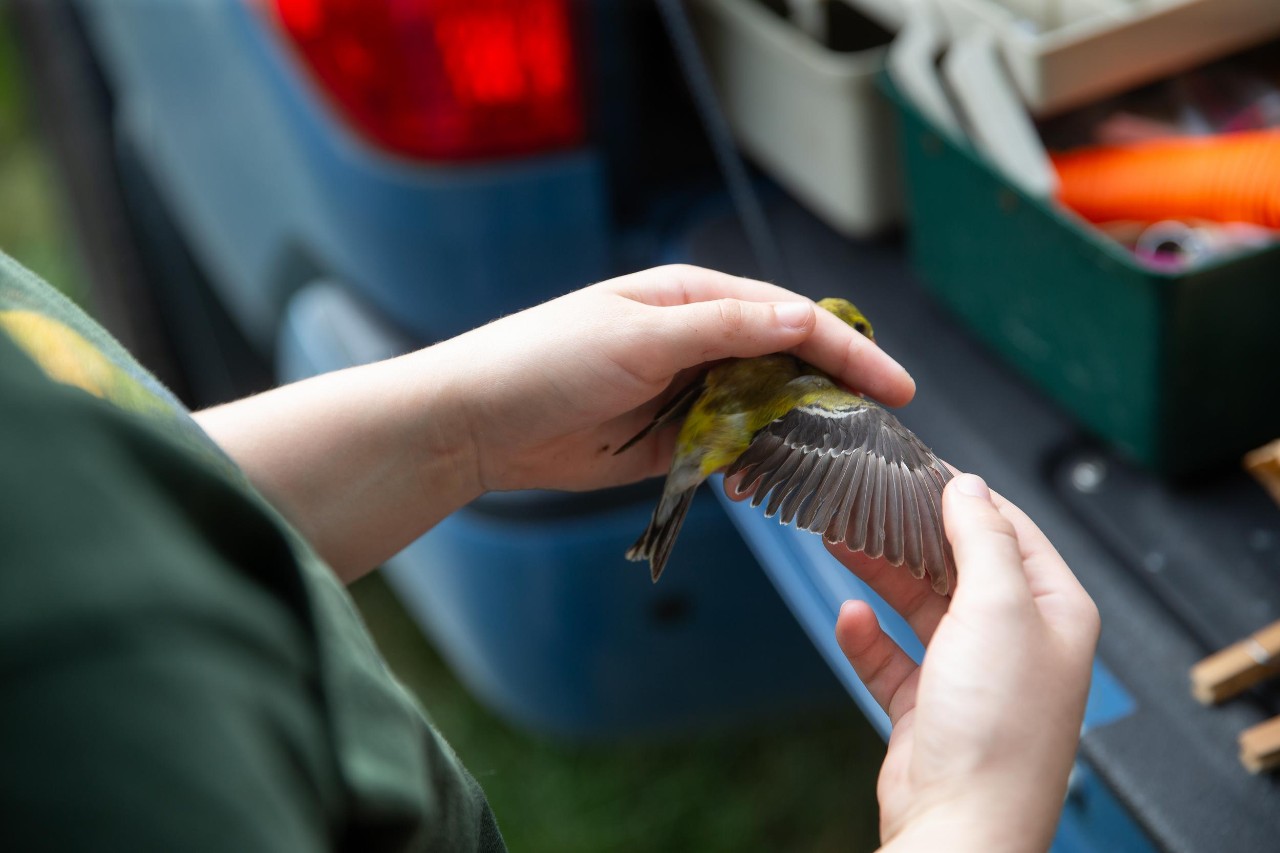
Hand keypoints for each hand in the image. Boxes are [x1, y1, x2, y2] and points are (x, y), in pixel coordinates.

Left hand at [433, 264, 914, 493]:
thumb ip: (724, 329)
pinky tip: (765, 482)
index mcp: (692, 298)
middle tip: (883, 429)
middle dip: (832, 394)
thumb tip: (804, 321)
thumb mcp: (639, 335)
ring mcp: (684, 393)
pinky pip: (727, 450)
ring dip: (794, 434)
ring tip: (835, 462)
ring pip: (762, 411)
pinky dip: (751, 465)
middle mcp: (696, 341)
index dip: (846, 349)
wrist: (478, 422)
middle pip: (785, 364)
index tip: (895, 385)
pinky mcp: (668, 441)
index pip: (788, 318)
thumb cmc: (546, 360)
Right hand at [830, 474, 1098, 852]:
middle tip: (869, 501)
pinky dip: (867, 636)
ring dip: (882, 575)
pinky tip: (849, 618)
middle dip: (912, 534)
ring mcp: (971, 675)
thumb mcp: (998, 608)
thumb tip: (969, 486)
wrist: (961, 825)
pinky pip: (892, 657)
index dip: (966, 497)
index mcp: (1054, 612)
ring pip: (920, 606)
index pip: (1011, 531)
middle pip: (959, 565)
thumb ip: (982, 539)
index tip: (919, 469)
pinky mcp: (928, 707)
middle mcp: (1017, 641)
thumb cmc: (997, 728)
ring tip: (840, 541)